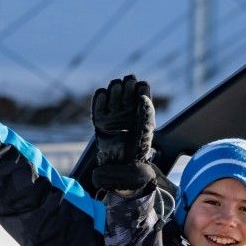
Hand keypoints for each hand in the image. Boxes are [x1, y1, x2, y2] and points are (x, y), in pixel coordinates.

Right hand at [90, 74, 155, 191]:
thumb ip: (146, 111)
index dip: (140, 86)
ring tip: (116, 101)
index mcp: (142, 109)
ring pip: (114, 87)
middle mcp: (128, 108)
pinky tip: (104, 99)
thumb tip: (143, 95)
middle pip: (127, 83)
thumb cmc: (137, 147)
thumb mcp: (146, 128)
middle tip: (127, 95)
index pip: (142, 86)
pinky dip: (101, 96)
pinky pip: (99, 97)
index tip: (140, 92)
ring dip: (115, 89)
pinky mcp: (100, 116)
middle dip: (127, 85)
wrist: (121, 162)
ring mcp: (114, 111)